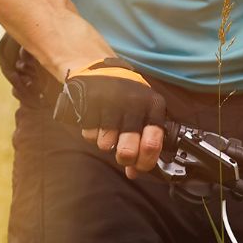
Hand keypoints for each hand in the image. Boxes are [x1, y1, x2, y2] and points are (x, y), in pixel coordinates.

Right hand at [53, 57, 167, 176]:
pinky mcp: (91, 102)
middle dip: (124, 157)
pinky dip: (91, 133)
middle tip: (122, 154)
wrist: (102, 69)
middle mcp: (134, 103)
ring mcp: (111, 102)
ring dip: (105, 143)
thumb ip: (143, 143)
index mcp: (153, 106)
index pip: (153, 143)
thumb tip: (134, 173)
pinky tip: (96, 121)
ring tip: (108, 130)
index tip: (138, 167)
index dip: (145, 162)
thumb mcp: (143, 114)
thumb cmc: (128, 98)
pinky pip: (89, 134)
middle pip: (128, 150)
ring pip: (106, 144)